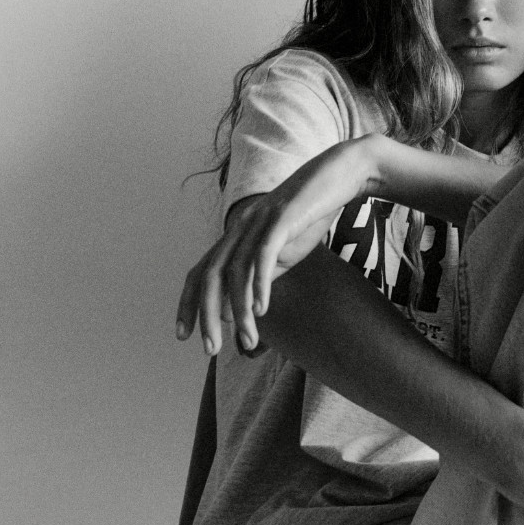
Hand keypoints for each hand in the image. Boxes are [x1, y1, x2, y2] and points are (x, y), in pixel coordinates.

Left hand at [175, 140, 372, 353]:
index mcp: (236, 236)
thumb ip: (260, 274)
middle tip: (209, 350)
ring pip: (236, 271)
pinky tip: (261, 310)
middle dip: (206, 315)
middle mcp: (240, 228)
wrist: (339, 174)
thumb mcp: (282, 250)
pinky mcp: (283, 217)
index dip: (188, 304)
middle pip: (211, 275)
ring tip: (247, 340)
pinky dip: (259, 284)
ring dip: (239, 310)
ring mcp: (259, 221)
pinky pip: (264, 254)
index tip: (184, 335)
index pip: (201, 272)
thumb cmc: (311, 214)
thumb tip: (243, 306)